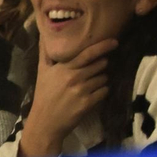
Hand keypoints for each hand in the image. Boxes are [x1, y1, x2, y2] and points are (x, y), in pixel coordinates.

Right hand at [19, 39, 115, 156]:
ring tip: (91, 84)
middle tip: (94, 69)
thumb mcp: (42, 72)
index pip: (87, 54)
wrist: (45, 122)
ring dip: (101, 80)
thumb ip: (45, 52)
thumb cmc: (44, 95)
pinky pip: (104, 92)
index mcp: (64, 68)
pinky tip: (93, 94)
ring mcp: (82, 91)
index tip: (114, 42)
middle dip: (101, 65)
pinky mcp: (88, 104)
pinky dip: (102, 92)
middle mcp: (75, 78)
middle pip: (100, 65)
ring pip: (103, 79)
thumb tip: (44, 34)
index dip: (103, 46)